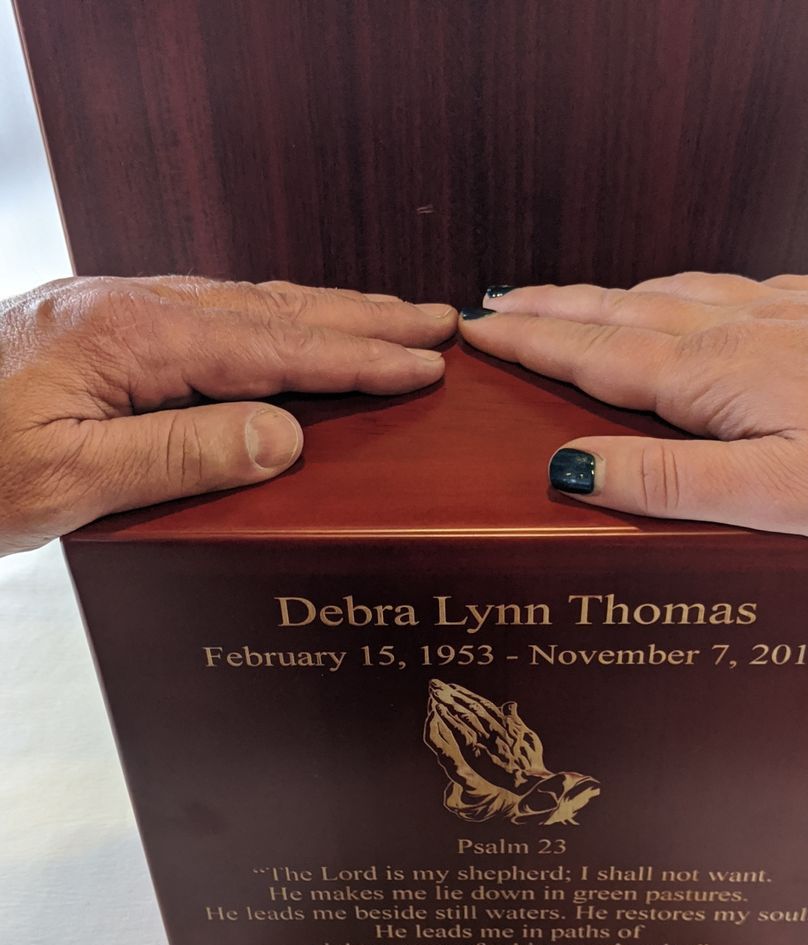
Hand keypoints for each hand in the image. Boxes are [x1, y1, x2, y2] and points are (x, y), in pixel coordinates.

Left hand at [0, 275, 454, 554]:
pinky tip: (294, 327)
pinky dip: (276, 321)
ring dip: (329, 312)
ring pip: (250, 305)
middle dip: (365, 317)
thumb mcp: (70, 477)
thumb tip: (281, 437)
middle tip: (438, 321)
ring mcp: (120, 311)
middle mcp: (133, 308)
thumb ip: (180, 453)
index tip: (424, 362)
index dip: (357, 357)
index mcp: (132, 338)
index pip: (273, 347)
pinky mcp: (109, 328)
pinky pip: (216, 315)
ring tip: (391, 318)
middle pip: (275, 309)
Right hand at [459, 274, 807, 539]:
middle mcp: (735, 330)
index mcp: (710, 377)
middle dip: (547, 308)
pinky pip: (718, 287)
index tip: (477, 331)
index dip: (529, 342)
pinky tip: (675, 293)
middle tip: (492, 303)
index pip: (591, 355)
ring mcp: (778, 312)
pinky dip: (669, 289)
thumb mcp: (774, 497)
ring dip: (600, 297)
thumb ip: (666, 483)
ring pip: (663, 294)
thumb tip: (569, 470)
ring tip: (558, 300)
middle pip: (616, 313)